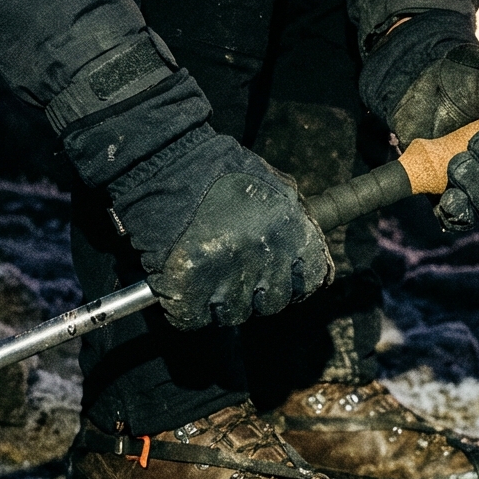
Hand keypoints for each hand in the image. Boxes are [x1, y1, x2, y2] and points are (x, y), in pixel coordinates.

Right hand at [107, 129, 332, 328]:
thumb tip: (308, 252)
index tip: (283, 280)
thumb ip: (294, 219)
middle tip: (239, 277)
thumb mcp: (273, 185)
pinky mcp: (189, 285)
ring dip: (222, 303)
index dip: (295, 283)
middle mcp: (264, 256)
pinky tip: (183, 290)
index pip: (311, 280)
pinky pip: (193, 318)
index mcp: (290, 232)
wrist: (167, 161)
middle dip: (258, 294)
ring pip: (234, 314)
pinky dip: (187, 310)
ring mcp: (227, 274)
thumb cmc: (219, 169)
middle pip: (273, 303)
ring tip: (208, 280)